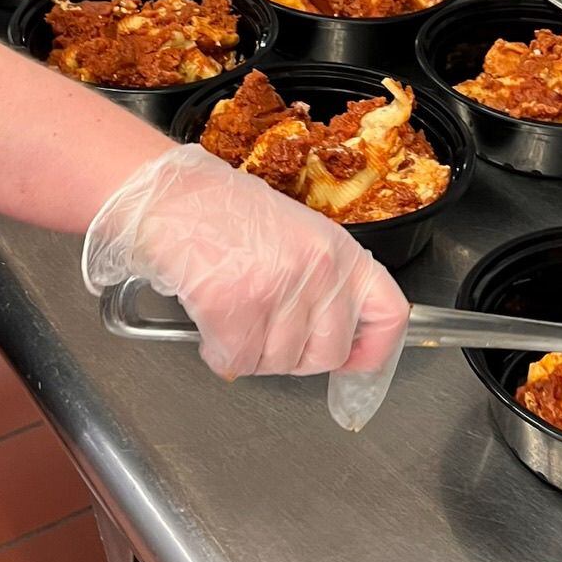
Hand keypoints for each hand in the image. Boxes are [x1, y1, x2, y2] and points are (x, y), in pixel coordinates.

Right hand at [82, 147, 409, 431]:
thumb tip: (334, 343)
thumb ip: (321, 283)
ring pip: (279, 364)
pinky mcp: (236, 306)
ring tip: (232, 309)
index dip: (375, 350)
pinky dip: (218, 351)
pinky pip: (236, 361)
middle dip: (295, 357)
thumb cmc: (225, 212)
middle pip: (328, 354)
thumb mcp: (296, 234)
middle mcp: (319, 269)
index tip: (355, 363)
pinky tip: (210, 318)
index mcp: (340, 250)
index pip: (388, 314)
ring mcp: (279, 288)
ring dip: (251, 350)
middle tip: (266, 331)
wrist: (173, 196)